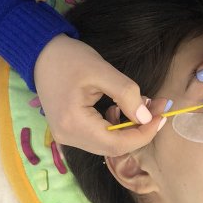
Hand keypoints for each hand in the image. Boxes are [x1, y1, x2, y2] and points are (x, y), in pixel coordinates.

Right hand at [34, 35, 166, 155]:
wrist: (41, 54)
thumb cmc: (69, 58)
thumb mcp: (102, 70)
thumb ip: (126, 93)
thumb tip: (146, 117)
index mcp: (74, 124)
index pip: (117, 144)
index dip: (144, 134)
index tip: (162, 116)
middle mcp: (68, 137)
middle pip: (114, 147)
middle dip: (140, 130)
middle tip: (156, 108)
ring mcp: (66, 137)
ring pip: (107, 145)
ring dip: (129, 129)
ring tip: (140, 104)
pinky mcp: (68, 132)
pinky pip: (98, 138)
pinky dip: (115, 128)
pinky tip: (118, 108)